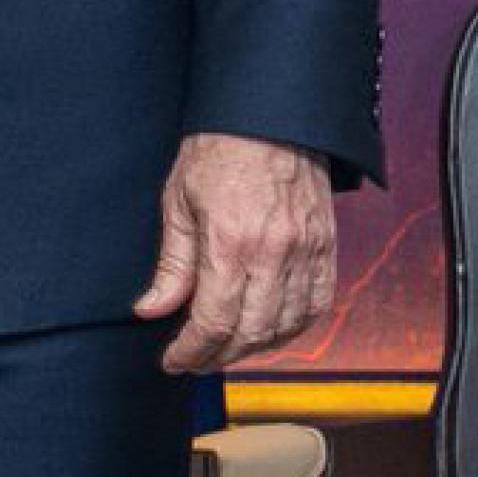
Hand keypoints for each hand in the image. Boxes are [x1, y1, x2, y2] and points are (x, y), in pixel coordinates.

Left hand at [134, 131, 336, 373]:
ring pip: (285, 327)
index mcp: (231, 241)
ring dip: (254, 348)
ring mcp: (306, 253)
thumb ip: (171, 264)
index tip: (174, 360)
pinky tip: (269, 330)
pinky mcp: (326, 248)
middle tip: (195, 360)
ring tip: (226, 348)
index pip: (213, 321)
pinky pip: (316, 306)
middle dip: (218, 356)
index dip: (191, 350)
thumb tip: (151, 310)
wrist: (269, 115)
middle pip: (250, 334)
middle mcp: (274, 253)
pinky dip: (293, 328)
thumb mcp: (178, 201)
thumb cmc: (218, 150)